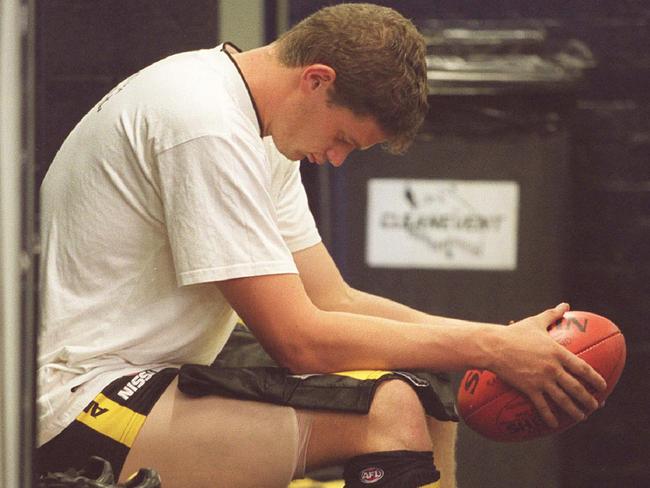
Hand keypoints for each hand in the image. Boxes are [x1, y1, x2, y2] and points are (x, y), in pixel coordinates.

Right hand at [490, 303, 606, 428]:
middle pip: (577, 388)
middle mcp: (553, 368)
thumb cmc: (514, 332)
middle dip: (589, 399)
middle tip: (595, 406)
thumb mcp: (535, 322)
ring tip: (582, 416)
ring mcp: (541, 380)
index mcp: (558, 352)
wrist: (493, 346)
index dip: (595, 379)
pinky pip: (542, 406)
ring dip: (575, 411)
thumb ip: (552, 314)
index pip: (583, 368)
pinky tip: (555, 424)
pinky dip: (550, 417)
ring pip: (563, 400)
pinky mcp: (529, 389)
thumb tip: (565, 305)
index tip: (602, 386)